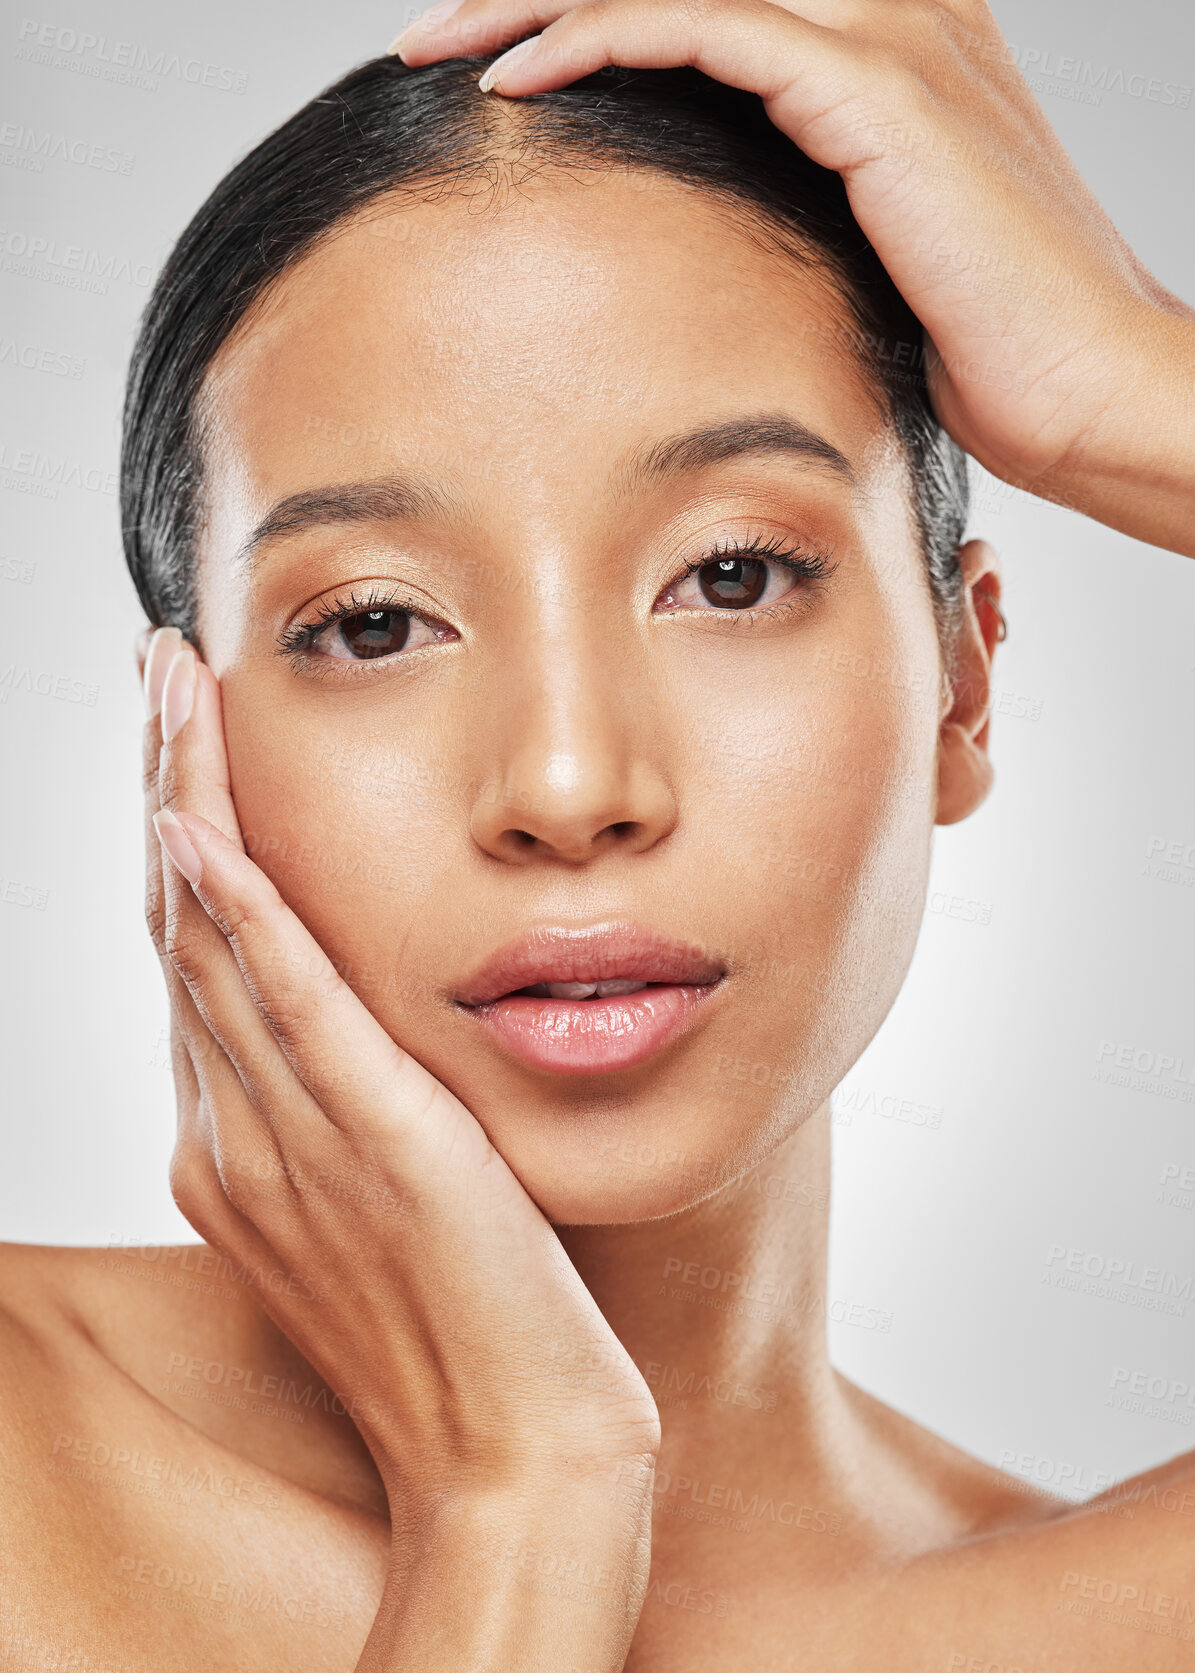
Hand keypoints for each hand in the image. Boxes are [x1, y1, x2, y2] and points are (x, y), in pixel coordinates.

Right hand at [139, 627, 659, 1666]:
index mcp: (245, 1146)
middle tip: (161, 675)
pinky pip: (288, 1015)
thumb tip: (361, 1036)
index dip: (180, 841)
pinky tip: (212, 835)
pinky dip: (244, 920)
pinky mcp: (372, 1148)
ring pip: (214, 947)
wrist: (513, 1458)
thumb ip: (355, 1113)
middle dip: (167, 789)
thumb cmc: (471, 1331)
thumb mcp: (389, 1202)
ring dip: (187, 808)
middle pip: (183, 930)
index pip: (197, 961)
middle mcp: (243, 1134)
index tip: (180, 746)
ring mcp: (293, 1142)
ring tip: (173, 697)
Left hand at [393, 0, 1194, 555]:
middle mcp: (891, 11)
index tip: (498, 62)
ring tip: (439, 46)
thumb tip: (707, 254)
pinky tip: (516, 75)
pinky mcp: (877, 87)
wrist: (1091, 390)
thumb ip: (802, 217)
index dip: (598, 14)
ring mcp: (888, 37)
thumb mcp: (874, 264)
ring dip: (539, 0)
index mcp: (888, 45)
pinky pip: (700, 28)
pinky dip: (599, 38)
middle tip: (436, 34)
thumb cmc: (991, 355)